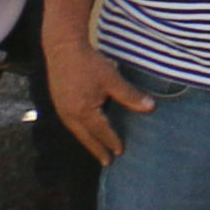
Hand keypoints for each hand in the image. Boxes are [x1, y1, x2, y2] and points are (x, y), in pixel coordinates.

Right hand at [45, 41, 155, 163]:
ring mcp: (61, 108)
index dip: (111, 141)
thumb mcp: (112, 79)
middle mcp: (69, 114)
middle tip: (107, 162)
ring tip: (97, 149)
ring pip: (76, 130)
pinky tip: (86, 129)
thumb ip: (130, 96)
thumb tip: (150, 108)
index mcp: (82, 111)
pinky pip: (70, 122)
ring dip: (88, 140)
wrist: (63, 48)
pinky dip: (80, 129)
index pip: (101, 131)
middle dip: (97, 149)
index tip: (120, 152)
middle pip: (85, 137)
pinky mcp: (58, 100)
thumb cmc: (88, 63)